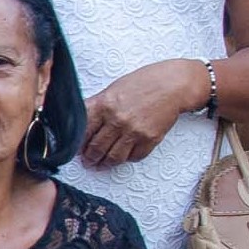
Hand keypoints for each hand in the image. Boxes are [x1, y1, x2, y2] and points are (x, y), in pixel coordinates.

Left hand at [81, 60, 204, 168]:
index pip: (82, 132)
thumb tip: (81, 124)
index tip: (75, 149)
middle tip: (87, 161)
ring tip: (101, 165)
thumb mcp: (112, 89)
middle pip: (96, 148)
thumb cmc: (144, 83)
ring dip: (105, 164)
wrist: (174, 84)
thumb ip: (97, 106)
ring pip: (113, 157)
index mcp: (103, 105)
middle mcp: (117, 120)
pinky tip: (123, 157)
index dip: (76, 144)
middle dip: (89, 158)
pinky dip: (127, 159)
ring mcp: (134, 131)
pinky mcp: (150, 139)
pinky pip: (134, 157)